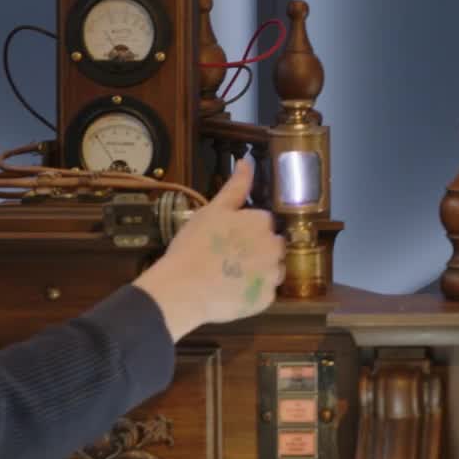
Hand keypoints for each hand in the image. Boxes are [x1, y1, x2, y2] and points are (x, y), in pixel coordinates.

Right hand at [134, 158, 285, 338]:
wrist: (183, 288)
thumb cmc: (195, 246)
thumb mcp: (213, 209)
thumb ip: (236, 186)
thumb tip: (247, 160)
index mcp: (263, 222)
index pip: (263, 222)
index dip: (244, 230)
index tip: (227, 238)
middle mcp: (275, 246)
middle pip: (271, 244)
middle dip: (255, 248)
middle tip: (227, 257)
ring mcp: (272, 274)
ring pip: (271, 269)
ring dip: (257, 270)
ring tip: (229, 275)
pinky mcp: (267, 298)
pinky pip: (264, 292)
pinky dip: (252, 292)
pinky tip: (232, 290)